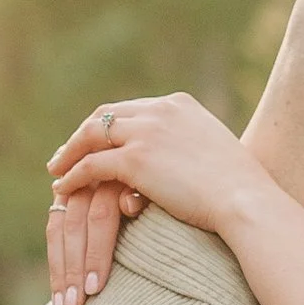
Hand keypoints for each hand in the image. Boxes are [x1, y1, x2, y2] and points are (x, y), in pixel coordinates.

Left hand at [45, 93, 257, 304]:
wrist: (246, 200)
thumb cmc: (240, 189)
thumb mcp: (215, 152)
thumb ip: (191, 146)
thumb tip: (181, 160)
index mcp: (179, 104)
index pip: (131, 108)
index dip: (109, 125)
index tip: (95, 140)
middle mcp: (159, 110)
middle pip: (105, 115)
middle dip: (82, 134)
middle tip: (65, 153)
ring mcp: (146, 132)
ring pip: (91, 136)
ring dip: (70, 153)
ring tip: (57, 169)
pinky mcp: (135, 160)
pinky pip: (90, 165)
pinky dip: (73, 176)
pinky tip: (62, 188)